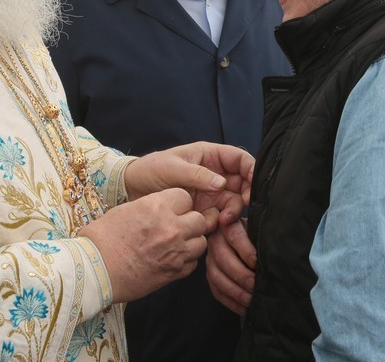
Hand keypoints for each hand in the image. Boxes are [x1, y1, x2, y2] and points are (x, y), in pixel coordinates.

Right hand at [79, 188, 214, 303]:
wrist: (95, 270)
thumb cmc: (102, 239)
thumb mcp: (125, 210)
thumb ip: (151, 207)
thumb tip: (162, 208)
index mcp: (157, 206)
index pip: (186, 197)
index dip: (179, 203)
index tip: (172, 209)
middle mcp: (171, 227)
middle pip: (199, 219)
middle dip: (191, 222)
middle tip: (178, 227)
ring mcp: (175, 251)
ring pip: (201, 242)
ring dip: (191, 242)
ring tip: (176, 244)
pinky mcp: (174, 272)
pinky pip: (193, 264)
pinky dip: (185, 261)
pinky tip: (171, 259)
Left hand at [125, 142, 253, 222]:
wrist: (131, 191)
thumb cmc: (150, 170)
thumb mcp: (171, 168)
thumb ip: (197, 174)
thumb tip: (222, 183)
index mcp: (211, 156)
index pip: (240, 160)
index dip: (251, 170)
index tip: (253, 184)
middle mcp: (216, 175)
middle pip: (243, 183)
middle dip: (248, 194)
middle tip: (244, 204)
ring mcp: (212, 195)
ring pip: (235, 202)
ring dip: (235, 211)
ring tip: (224, 220)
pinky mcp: (206, 212)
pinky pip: (222, 218)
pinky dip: (223, 224)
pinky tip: (216, 227)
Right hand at [206, 217, 256, 314]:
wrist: (235, 230)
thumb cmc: (250, 227)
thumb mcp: (253, 220)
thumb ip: (255, 220)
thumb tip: (267, 216)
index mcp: (226, 223)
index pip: (232, 234)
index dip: (245, 249)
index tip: (257, 262)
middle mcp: (214, 241)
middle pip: (223, 260)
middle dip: (242, 275)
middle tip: (257, 285)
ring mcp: (210, 260)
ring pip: (218, 278)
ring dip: (236, 291)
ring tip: (252, 299)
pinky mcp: (210, 275)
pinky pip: (217, 291)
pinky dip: (231, 302)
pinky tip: (244, 308)